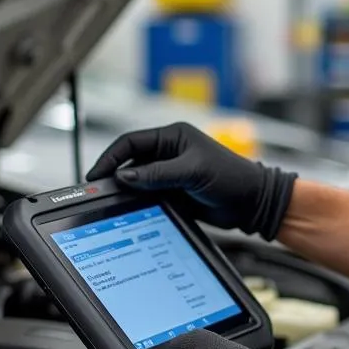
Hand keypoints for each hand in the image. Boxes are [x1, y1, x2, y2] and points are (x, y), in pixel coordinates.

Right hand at [86, 122, 296, 239]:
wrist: (252, 202)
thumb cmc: (231, 177)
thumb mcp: (192, 171)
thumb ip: (158, 174)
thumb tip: (125, 176)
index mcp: (173, 136)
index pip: (131, 142)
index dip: (111, 158)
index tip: (96, 175)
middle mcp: (169, 152)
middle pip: (131, 162)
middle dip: (114, 175)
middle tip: (98, 192)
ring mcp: (170, 173)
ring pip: (138, 181)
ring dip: (126, 191)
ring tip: (112, 203)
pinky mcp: (174, 192)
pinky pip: (148, 196)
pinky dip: (138, 203)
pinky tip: (130, 212)